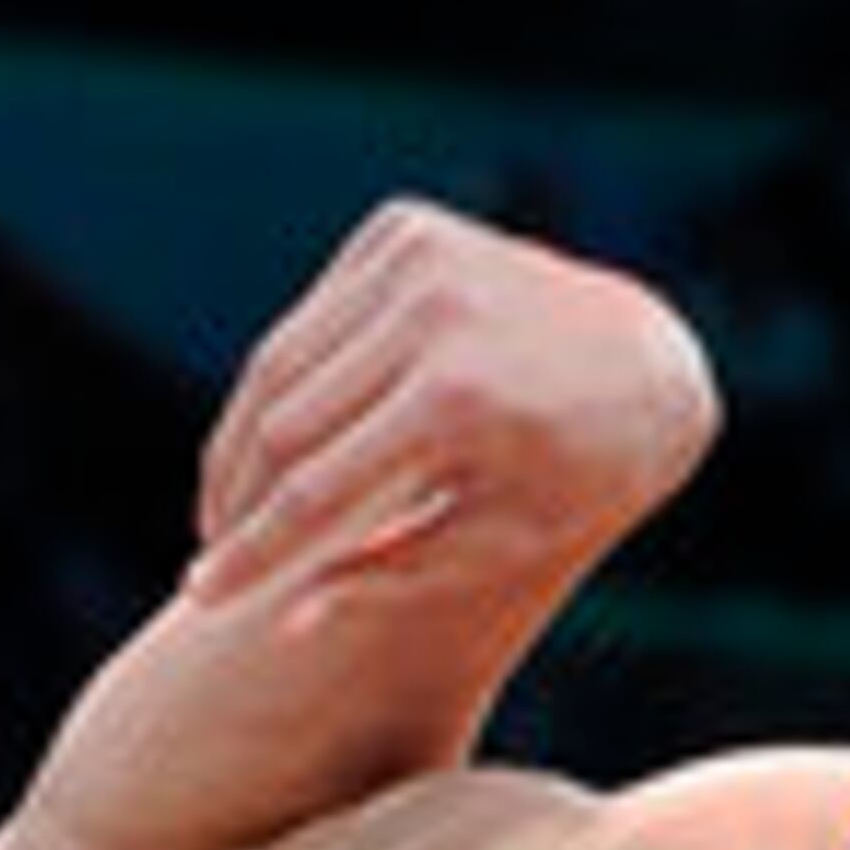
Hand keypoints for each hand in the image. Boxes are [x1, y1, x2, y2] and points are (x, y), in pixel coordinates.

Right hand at [187, 197, 719, 609]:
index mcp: (460, 402)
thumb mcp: (498, 541)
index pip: (315, 493)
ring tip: (228, 509)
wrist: (646, 361)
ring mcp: (417, 258)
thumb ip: (389, 578)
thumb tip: (280, 621)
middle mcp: (434, 316)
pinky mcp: (404, 228)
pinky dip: (285, 377)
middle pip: (282, 425)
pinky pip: (313, 315)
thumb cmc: (575, 475)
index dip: (251, 552)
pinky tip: (275, 435)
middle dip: (237, 501)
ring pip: (279, 362)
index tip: (202, 596)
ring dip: (240, 440)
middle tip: (212, 556)